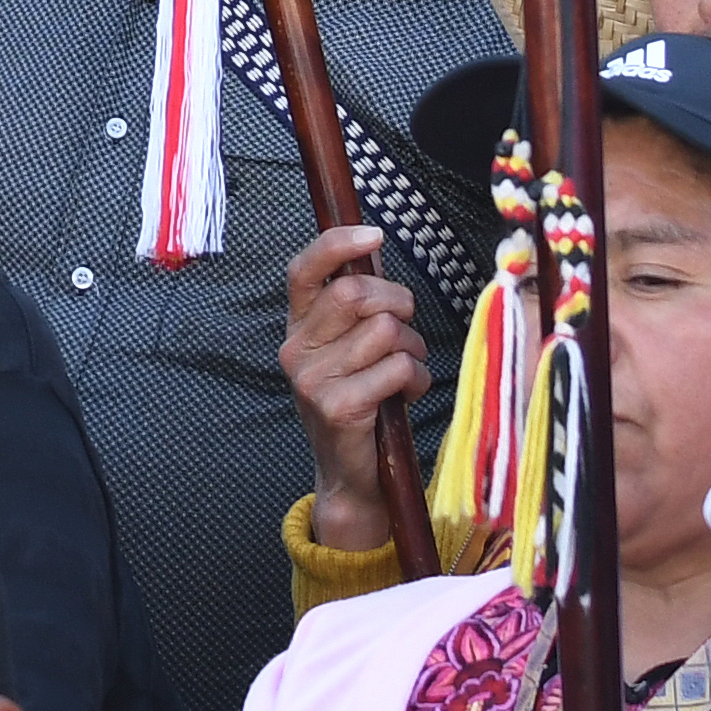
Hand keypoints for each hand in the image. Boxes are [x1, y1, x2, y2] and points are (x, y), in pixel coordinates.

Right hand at [281, 224, 425, 552]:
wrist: (351, 475)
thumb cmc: (360, 402)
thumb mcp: (348, 349)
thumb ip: (356, 306)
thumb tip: (372, 251)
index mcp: (296, 328)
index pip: (304, 271)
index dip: (338, 245)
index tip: (374, 235)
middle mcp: (295, 350)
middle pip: (355, 294)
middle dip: (398, 303)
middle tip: (406, 328)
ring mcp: (313, 380)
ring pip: (386, 331)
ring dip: (413, 349)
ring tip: (406, 369)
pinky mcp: (339, 407)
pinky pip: (397, 368)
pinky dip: (415, 378)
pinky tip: (405, 394)